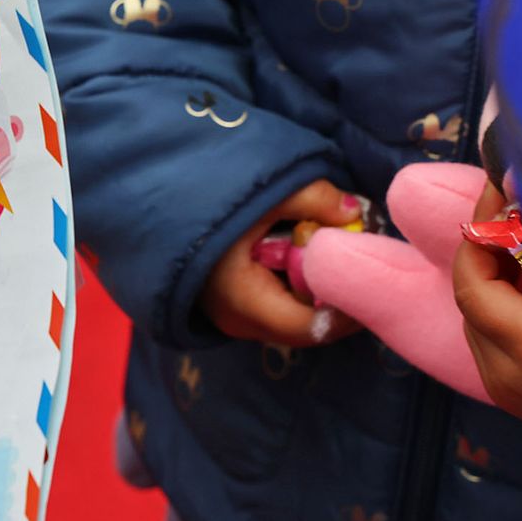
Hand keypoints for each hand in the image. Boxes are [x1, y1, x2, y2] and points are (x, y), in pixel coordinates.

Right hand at [201, 180, 362, 346]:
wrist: (147, 197)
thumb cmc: (204, 199)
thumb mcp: (265, 191)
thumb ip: (315, 200)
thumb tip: (357, 210)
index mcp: (244, 300)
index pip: (313, 327)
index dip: (349, 306)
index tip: (374, 274)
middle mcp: (237, 322)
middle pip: (305, 329)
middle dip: (337, 300)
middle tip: (363, 265)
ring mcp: (230, 319)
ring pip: (292, 321)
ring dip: (318, 295)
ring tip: (336, 259)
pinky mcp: (230, 308)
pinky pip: (277, 311)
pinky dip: (298, 290)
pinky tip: (305, 259)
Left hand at [453, 184, 521, 467]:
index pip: (473, 284)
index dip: (480, 232)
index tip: (498, 190)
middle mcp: (509, 379)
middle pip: (472, 300)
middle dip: (488, 249)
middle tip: (518, 206)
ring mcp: (512, 395)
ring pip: (480, 320)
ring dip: (498, 276)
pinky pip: (495, 342)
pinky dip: (507, 306)